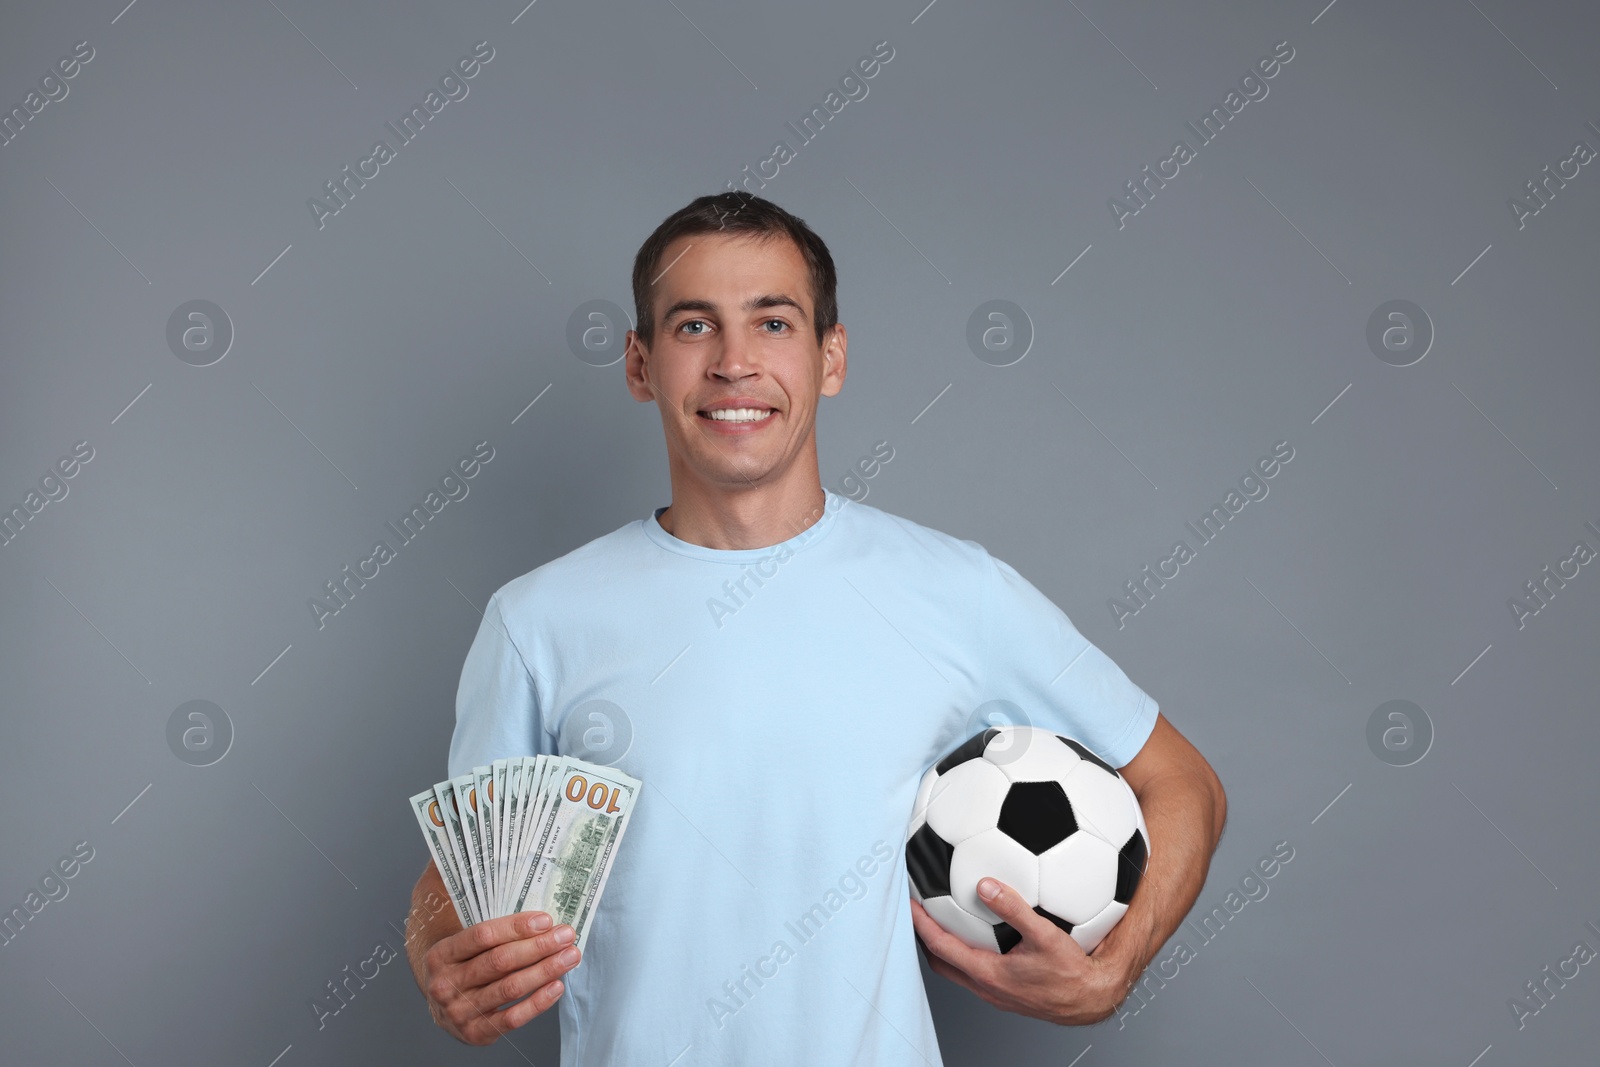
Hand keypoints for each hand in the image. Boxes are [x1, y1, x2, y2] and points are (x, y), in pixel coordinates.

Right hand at [419, 911, 581, 1044]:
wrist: (442, 1006)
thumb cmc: (462, 965)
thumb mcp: (461, 943)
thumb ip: (486, 921)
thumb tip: (522, 893)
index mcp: (441, 955)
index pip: (482, 936)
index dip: (517, 926)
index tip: (546, 920)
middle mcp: (445, 984)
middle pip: (500, 961)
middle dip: (538, 946)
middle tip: (566, 935)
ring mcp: (459, 1012)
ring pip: (510, 987)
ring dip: (545, 970)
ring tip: (570, 956)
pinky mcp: (476, 1033)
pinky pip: (512, 1018)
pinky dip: (538, 1002)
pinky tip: (557, 986)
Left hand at [910, 878, 1123, 1024]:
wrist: (1091, 999)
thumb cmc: (1072, 973)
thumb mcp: (1045, 934)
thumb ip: (1014, 908)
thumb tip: (987, 885)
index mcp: (988, 974)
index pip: (940, 947)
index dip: (921, 924)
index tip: (910, 903)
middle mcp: (986, 987)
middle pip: (941, 962)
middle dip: (925, 938)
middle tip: (918, 912)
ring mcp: (995, 993)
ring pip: (957, 970)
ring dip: (945, 947)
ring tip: (942, 921)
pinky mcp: (1007, 993)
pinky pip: (975, 972)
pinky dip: (966, 953)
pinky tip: (982, 936)